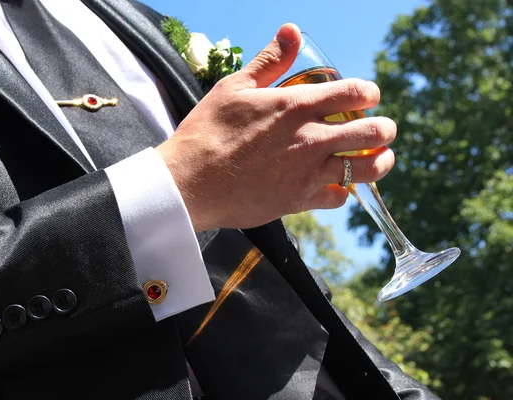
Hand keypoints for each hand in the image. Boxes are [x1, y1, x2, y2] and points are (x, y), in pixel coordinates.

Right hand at [157, 24, 395, 231]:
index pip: (355, 92)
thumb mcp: (235, 86)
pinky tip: (333, 185)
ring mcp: (308, 172)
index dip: (370, 92)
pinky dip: (341, 191)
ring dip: (379, 162)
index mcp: (297, 105)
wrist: (190, 182)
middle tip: (382, 129)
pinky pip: (338, 198)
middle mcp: (311, 138)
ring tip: (377, 159)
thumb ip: (271, 60)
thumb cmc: (208, 131)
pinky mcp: (300, 201)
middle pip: (374, 132)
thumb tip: (292, 30)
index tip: (368, 96)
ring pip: (367, 169)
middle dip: (385, 128)